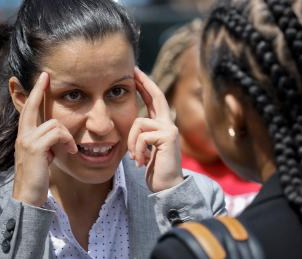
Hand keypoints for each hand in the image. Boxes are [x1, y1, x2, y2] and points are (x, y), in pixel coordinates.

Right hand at [12, 72, 77, 206]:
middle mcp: (22, 135)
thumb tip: (59, 132)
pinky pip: (57, 134)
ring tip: (71, 149)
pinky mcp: (34, 148)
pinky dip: (68, 141)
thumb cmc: (38, 176)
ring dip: (68, 136)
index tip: (42, 78)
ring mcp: (27, 141)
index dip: (35, 93)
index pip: (29, 109)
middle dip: (38, 90)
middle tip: (46, 75)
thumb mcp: (44, 154)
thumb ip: (48, 141)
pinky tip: (71, 152)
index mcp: (25, 135)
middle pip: (30, 106)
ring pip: (54, 124)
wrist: (28, 197)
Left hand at [128, 67, 183, 192]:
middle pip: (157, 96)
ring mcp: (170, 129)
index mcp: (163, 125)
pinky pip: (142, 135)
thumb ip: (142, 134)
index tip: (136, 73)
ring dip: (131, 143)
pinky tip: (142, 162)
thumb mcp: (145, 148)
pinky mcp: (168, 136)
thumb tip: (133, 124)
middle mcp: (169, 124)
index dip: (147, 85)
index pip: (155, 100)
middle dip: (144, 83)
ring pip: (139, 123)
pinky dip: (136, 150)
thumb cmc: (155, 169)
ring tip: (136, 158)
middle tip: (134, 71)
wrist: (167, 187)